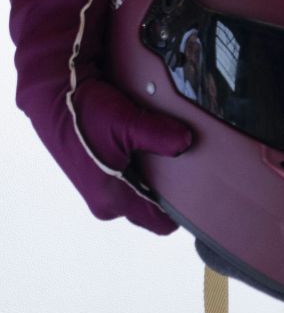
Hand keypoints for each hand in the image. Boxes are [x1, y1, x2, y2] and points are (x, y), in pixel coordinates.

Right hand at [6, 0, 192, 233]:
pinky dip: (145, 162)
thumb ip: (159, 135)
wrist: (51, 90)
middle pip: (153, 204)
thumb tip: (186, 142)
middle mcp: (106, 199)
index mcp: (112, 198)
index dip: (182, 209)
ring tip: (172, 151)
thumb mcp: (125, 121)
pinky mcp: (99, 172)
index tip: (203, 192)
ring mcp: (102, 186)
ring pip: (143, 190)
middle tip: (191, 166)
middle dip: (171, 188)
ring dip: (157, 173)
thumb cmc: (82, 109)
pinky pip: (133, 176)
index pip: (160, 222)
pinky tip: (153, 142)